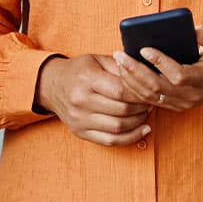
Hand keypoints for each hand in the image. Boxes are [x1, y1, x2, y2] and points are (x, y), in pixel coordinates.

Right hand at [35, 53, 153, 145]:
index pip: (120, 91)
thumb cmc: (79, 71)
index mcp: (86, 79)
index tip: (149, 92)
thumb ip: (121, 66)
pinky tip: (142, 130)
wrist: (51, 85)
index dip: (140, 94)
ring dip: (138, 122)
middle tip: (150, 103)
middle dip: (142, 108)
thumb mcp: (97, 60)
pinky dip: (130, 138)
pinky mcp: (80, 132)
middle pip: (121, 110)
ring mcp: (79, 119)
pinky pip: (110, 141)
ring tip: (145, 114)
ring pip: (118, 127)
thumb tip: (145, 75)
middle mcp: (80, 100)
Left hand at [110, 26, 202, 112]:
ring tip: (119, 62)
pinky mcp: (176, 105)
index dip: (160, 63)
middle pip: (157, 88)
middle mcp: (192, 95)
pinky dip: (135, 88)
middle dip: (135, 71)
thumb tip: (194, 30)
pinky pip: (151, 100)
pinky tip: (124, 74)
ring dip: (131, 80)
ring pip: (151, 96)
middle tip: (120, 55)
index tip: (144, 49)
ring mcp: (183, 103)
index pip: (178, 75)